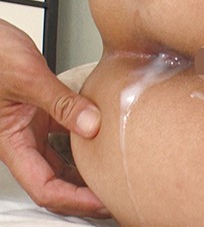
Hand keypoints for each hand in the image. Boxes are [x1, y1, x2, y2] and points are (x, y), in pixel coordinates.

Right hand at [0, 20, 106, 216]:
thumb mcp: (27, 77)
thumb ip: (60, 102)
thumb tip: (92, 125)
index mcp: (11, 143)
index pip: (45, 187)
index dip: (75, 200)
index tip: (104, 200)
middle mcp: (21, 141)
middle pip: (55, 182)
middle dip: (85, 193)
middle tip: (119, 193)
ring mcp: (32, 129)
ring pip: (62, 162)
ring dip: (86, 170)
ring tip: (116, 173)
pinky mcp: (43, 114)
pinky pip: (66, 137)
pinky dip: (86, 142)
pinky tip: (107, 140)